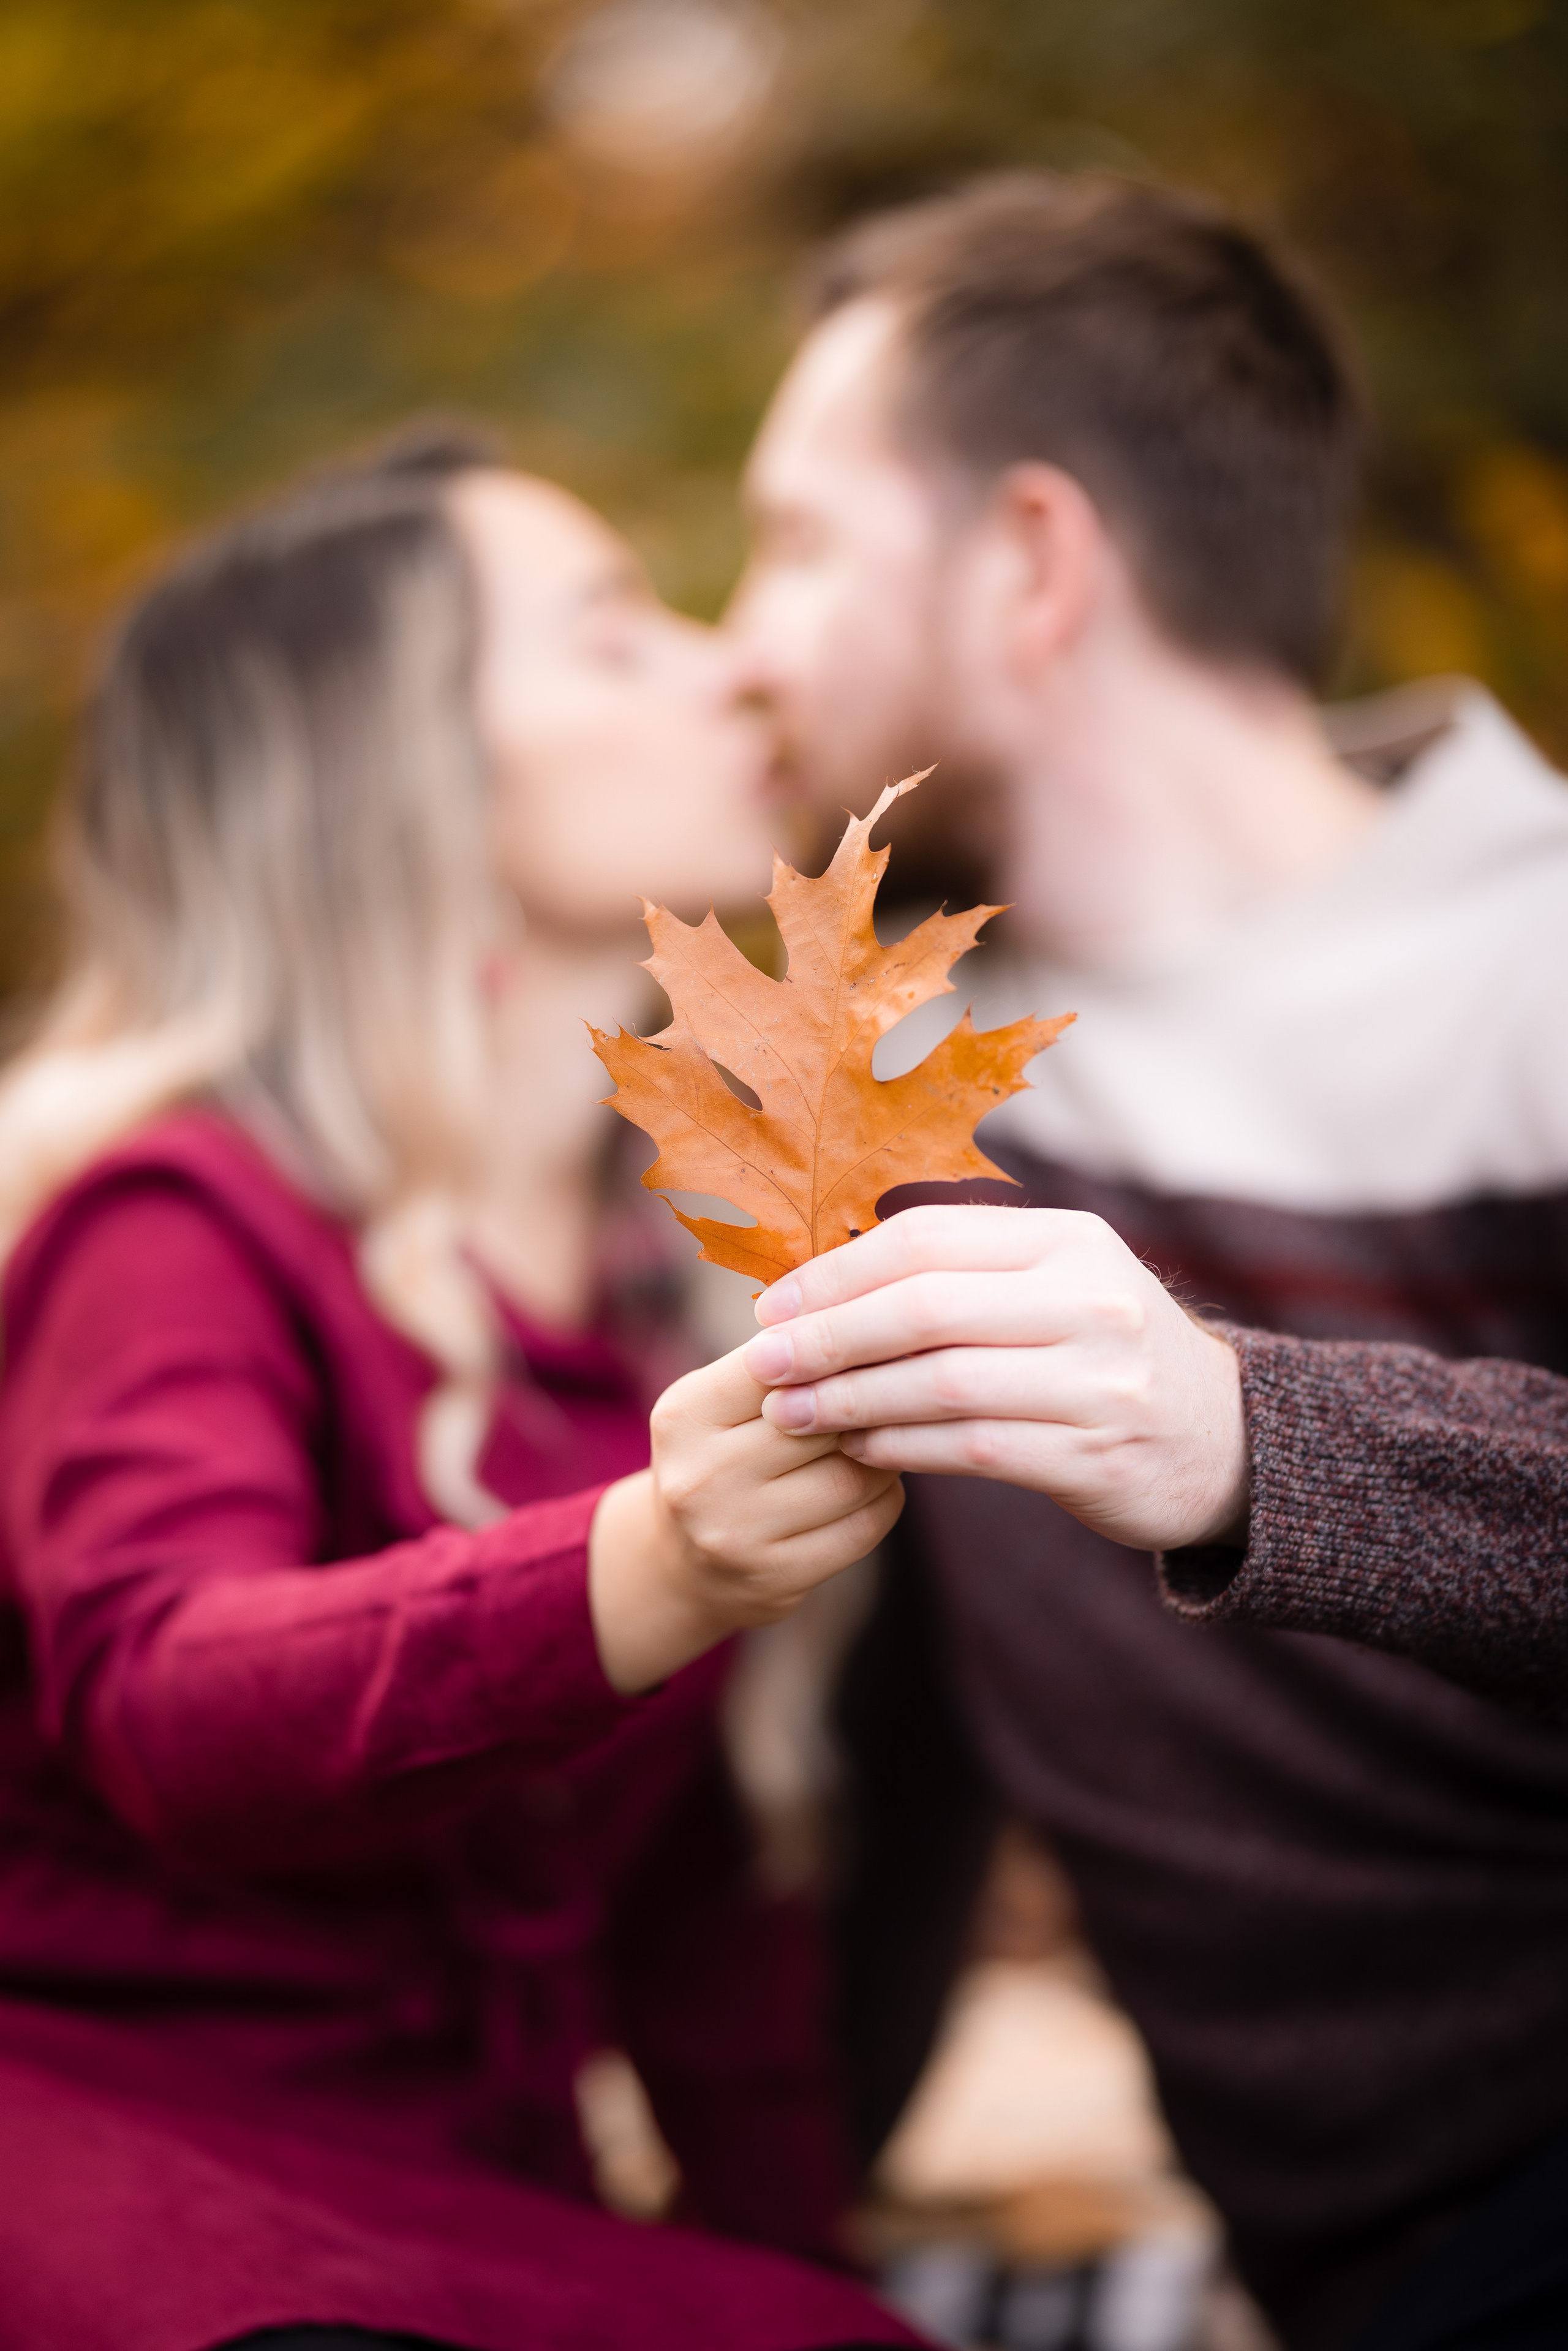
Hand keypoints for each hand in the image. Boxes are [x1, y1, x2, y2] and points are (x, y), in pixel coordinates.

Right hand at [588, 1342, 903, 1692]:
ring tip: (876, 1441)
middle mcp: (701, 1477)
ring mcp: (737, 1535)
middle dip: (864, 1404)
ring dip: (882, 1454)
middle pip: (825, 1419)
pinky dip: (884, 1498)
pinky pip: (867, 1524)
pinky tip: (870, 1487)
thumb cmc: (717, 1459)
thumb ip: (778, 1364)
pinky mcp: (779, 1579)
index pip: (781, 1362)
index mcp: (684, 1416)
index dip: (834, 1352)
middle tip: (889, 1390)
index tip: (865, 1344)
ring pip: (855, 1474)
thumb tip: (867, 1319)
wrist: (680, 1566)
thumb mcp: (717, 1403)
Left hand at [738, 1206, 1248, 1554]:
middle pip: (926, 1308)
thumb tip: (823, 1276)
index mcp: (1069, 1240)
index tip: (771, 1307)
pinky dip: (901, 1449)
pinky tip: (856, 1451)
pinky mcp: (1094, 1456)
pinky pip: (971, 1449)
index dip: (836, 1272)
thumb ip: (963, 1270)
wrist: (1224, 1440)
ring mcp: (1099, 1381)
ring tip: (790, 1414)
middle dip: (828, 1337)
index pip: (926, 1239)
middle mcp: (1090, 1301)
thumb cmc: (1105, 1353)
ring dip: (850, 1401)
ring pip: (941, 1383)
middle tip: (762, 1363)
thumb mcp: (1058, 1283)